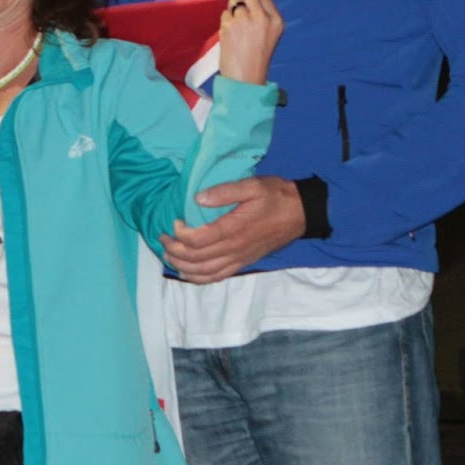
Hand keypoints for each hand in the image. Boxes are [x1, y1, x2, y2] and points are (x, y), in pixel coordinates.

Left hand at [161, 175, 305, 281]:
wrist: (302, 213)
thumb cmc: (276, 196)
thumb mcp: (253, 185)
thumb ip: (225, 191)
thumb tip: (198, 199)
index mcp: (235, 229)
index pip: (198, 240)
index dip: (180, 234)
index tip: (174, 221)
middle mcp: (235, 248)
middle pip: (196, 258)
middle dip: (174, 250)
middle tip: (162, 238)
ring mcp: (239, 258)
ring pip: (204, 271)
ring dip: (181, 266)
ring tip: (167, 254)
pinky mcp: (243, 263)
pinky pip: (217, 276)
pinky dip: (198, 278)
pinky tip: (186, 273)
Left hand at [218, 0, 282, 85]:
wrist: (246, 78)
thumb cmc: (257, 59)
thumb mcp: (270, 35)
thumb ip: (263, 18)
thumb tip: (247, 1)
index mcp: (276, 20)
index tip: (246, 1)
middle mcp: (262, 17)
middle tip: (234, 6)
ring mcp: (245, 20)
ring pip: (233, 5)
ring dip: (231, 14)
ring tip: (234, 31)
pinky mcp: (230, 25)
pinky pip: (224, 15)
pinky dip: (224, 23)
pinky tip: (229, 37)